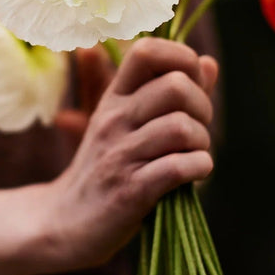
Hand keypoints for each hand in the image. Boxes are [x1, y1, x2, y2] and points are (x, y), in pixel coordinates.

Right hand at [37, 37, 218, 271]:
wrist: (66, 223)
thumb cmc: (108, 169)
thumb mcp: (127, 123)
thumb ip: (170, 92)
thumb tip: (209, 63)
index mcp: (114, 97)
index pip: (147, 51)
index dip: (182, 58)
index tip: (191, 85)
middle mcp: (114, 119)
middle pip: (176, 86)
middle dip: (202, 107)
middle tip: (196, 129)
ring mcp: (119, 154)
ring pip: (181, 127)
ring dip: (201, 143)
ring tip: (192, 155)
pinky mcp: (129, 191)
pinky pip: (178, 167)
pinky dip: (198, 169)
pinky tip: (192, 175)